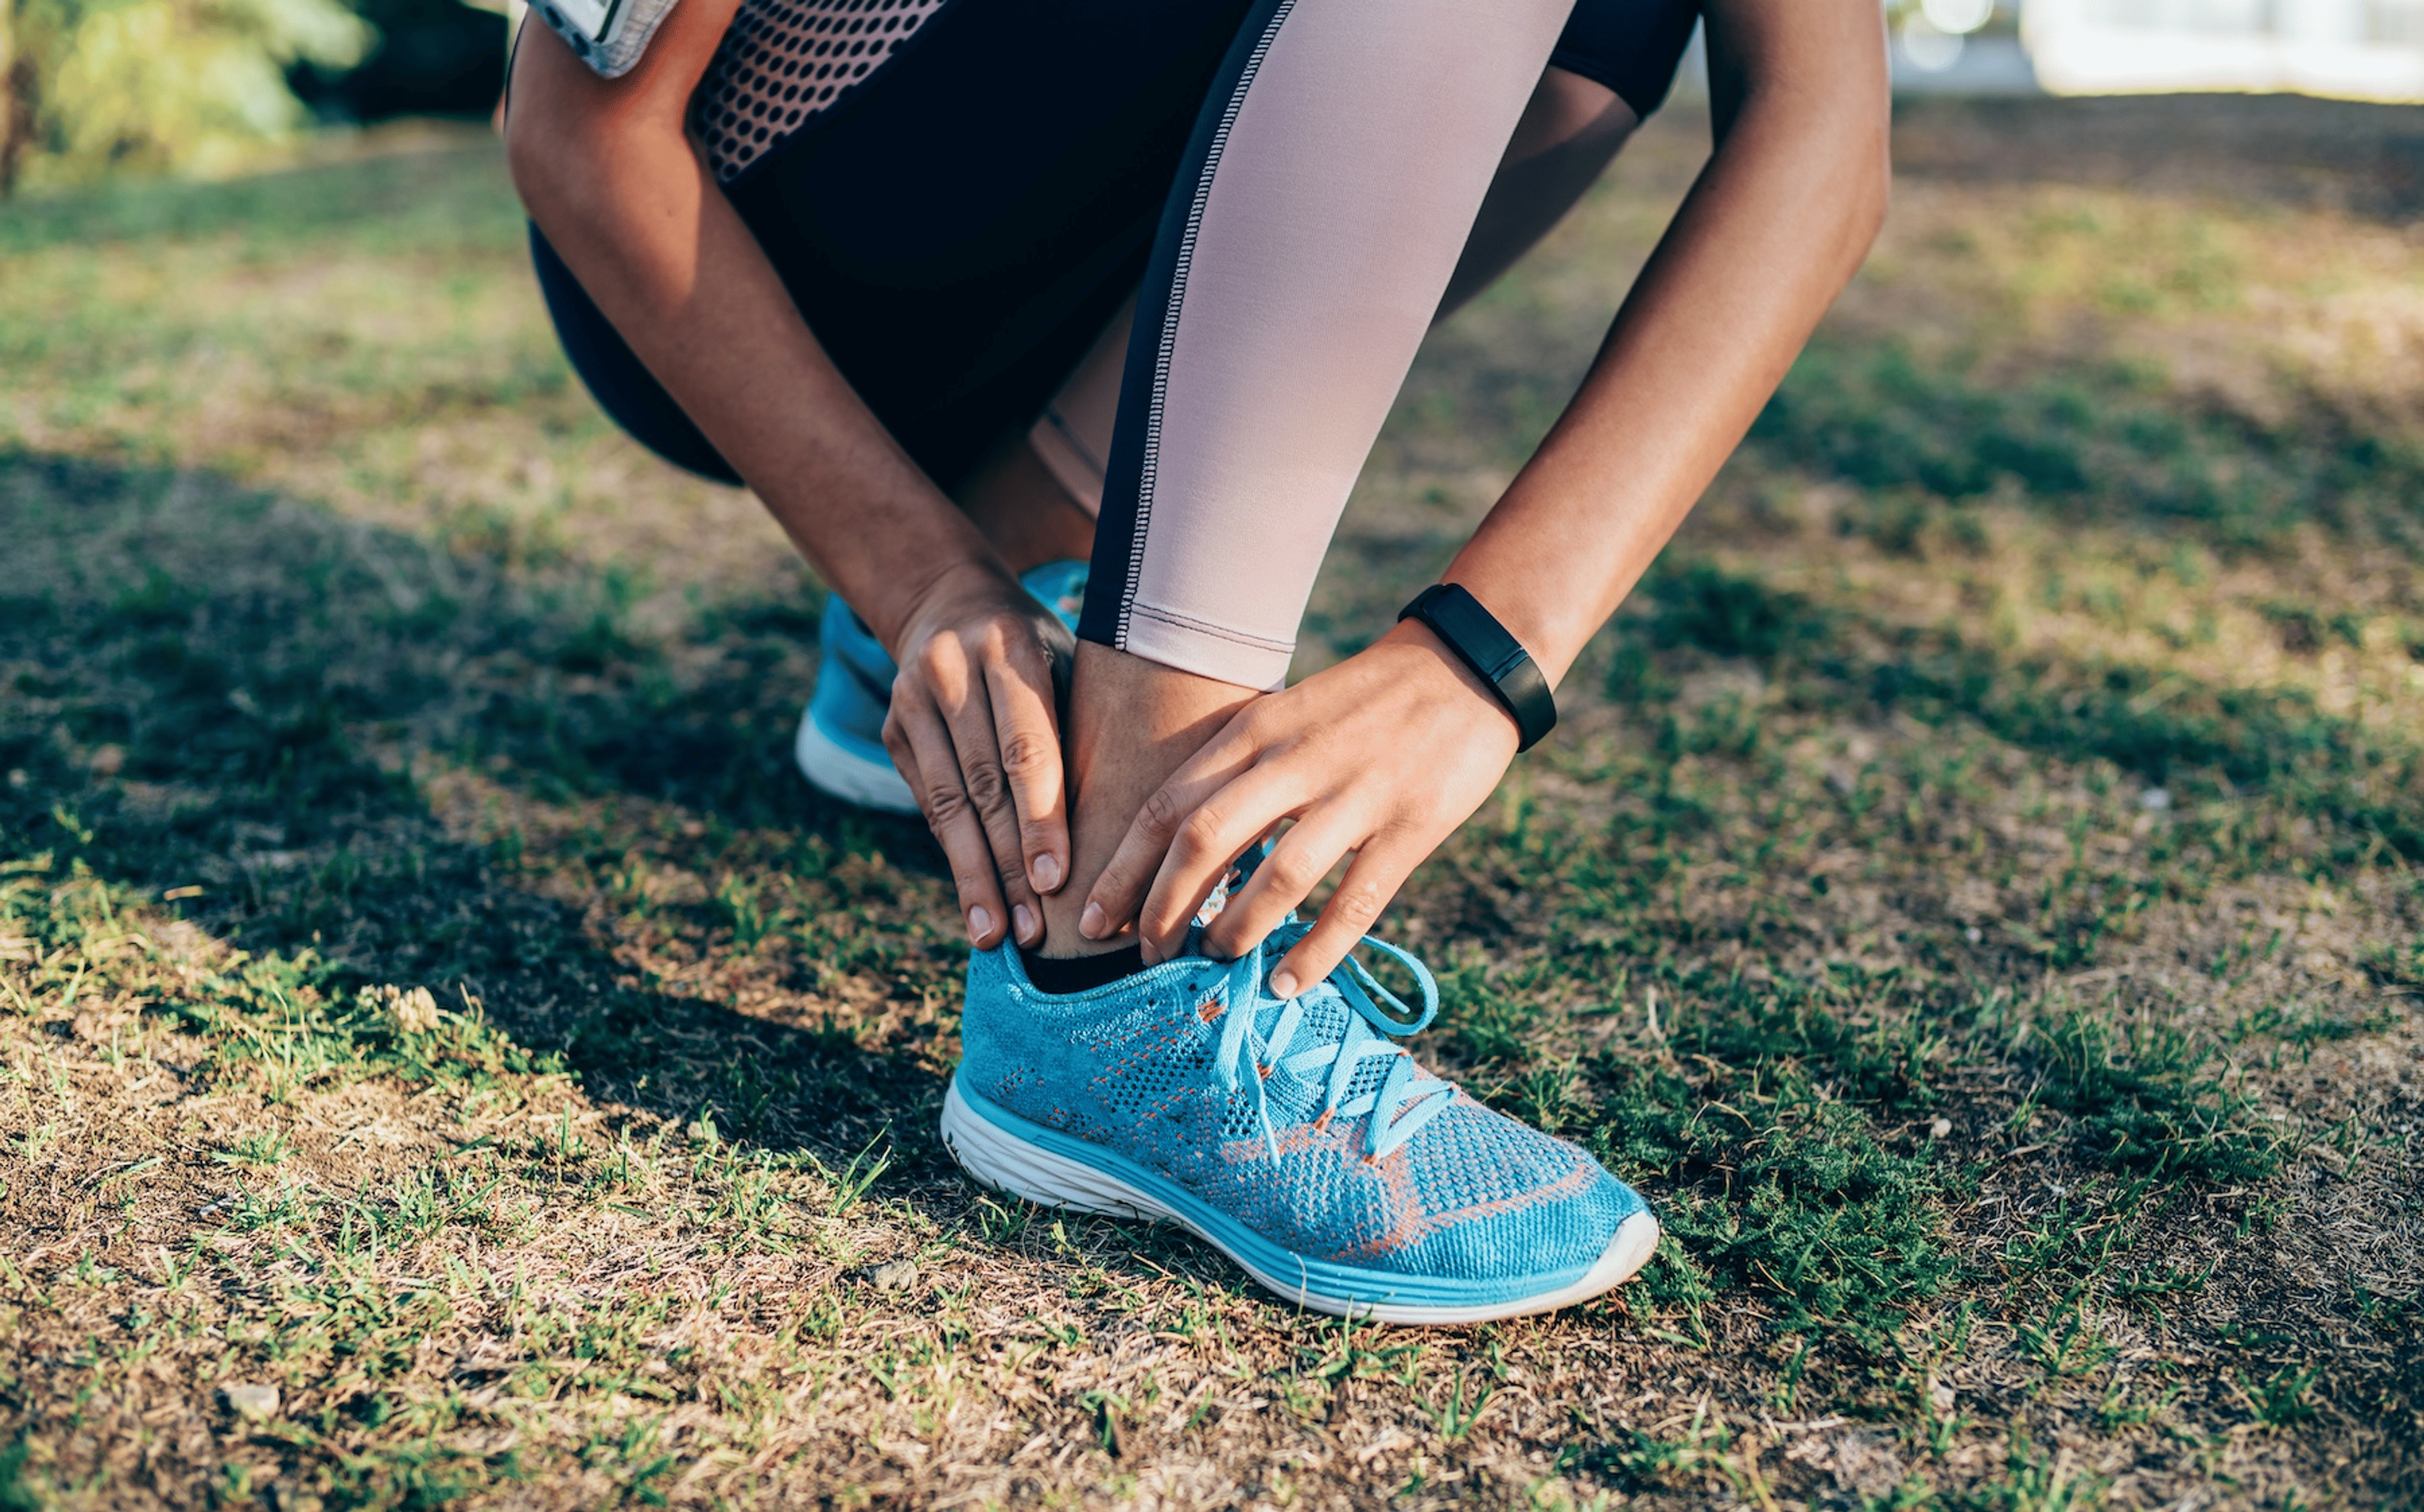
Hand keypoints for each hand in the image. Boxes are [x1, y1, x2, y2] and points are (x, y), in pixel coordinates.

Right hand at [881, 562, 1075, 948]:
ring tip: (996, 935)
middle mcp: (951, 669)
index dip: (1040, 818)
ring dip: (974, 876)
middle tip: (1032, 932)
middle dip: (1008, 864)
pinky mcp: (893, 727)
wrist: (949, 602)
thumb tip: (1135, 828)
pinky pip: (928, 803)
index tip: (1054, 881)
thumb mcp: (1071, 663)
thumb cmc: (1042, 650)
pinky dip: (955, 855)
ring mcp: (912, 698)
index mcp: (1010, 647)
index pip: (1026, 746)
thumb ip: (1086, 728)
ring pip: (947, 802)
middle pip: (983, 784)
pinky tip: (974, 901)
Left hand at [1078, 621, 1523, 993]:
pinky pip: (1353, 903)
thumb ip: (1238, 773)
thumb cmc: (1364, 702)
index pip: (1168, 805)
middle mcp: (1295, 760)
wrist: (1465, 666)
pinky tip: (1288, 984)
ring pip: (1276, 878)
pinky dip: (1316, 952)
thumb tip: (1186, 855)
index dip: (1124, 869)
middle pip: (1203, 842)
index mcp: (1255, 731)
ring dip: (1235, 932)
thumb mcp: (1286, 715)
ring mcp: (1354, 794)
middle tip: (1147, 957)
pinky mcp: (1409, 827)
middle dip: (1164, 910)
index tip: (1092, 918)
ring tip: (1215, 964)